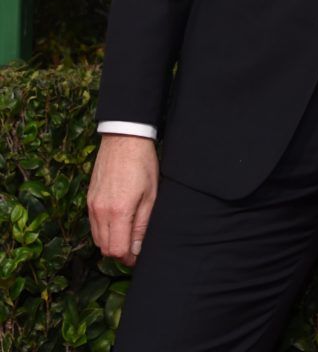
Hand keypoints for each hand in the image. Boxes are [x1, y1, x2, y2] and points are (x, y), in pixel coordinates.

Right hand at [87, 134, 158, 267]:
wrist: (124, 137)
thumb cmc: (142, 163)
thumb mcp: (150, 195)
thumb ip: (142, 225)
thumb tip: (136, 249)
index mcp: (118, 212)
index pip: (117, 250)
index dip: (128, 257)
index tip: (139, 254)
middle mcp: (100, 211)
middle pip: (104, 247)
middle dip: (119, 252)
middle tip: (134, 246)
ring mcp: (92, 204)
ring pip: (96, 237)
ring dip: (110, 241)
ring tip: (127, 234)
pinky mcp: (89, 198)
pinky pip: (92, 224)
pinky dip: (103, 229)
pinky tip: (117, 221)